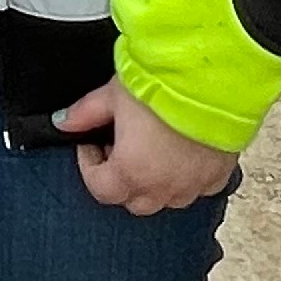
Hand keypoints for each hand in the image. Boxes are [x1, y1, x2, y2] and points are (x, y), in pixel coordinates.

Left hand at [54, 80, 240, 212]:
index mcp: (131, 171)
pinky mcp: (218, 175)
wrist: (214, 79)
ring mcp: (193, 185)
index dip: (90, 166)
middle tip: (119, 148)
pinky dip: (187, 179)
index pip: (100, 188)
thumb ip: (84, 113)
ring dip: (153, 184)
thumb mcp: (113, 94)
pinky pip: (198, 189)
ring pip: (166, 200)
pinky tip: (182, 155)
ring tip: (151, 151)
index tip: (92, 144)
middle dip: (120, 180)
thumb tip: (62, 123)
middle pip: (133, 201)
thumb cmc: (165, 85)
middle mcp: (163, 187)